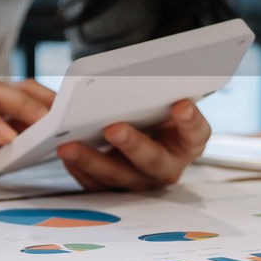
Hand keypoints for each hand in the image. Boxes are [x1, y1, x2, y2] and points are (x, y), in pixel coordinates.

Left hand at [56, 99, 210, 191]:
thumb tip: (143, 73)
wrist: (138, 130)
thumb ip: (157, 91)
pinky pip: (94, 183)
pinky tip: (63, 151)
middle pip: (153, 160)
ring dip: (92, 160)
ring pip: (117, 175)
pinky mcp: (113, 187)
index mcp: (188, 142)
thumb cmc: (151, 112)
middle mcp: (166, 165)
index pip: (196, 134)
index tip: (181, 104)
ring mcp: (139, 179)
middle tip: (113, 128)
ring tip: (68, 145)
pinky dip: (77, 168)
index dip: (191, 121)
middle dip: (133, 144)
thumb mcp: (159, 100)